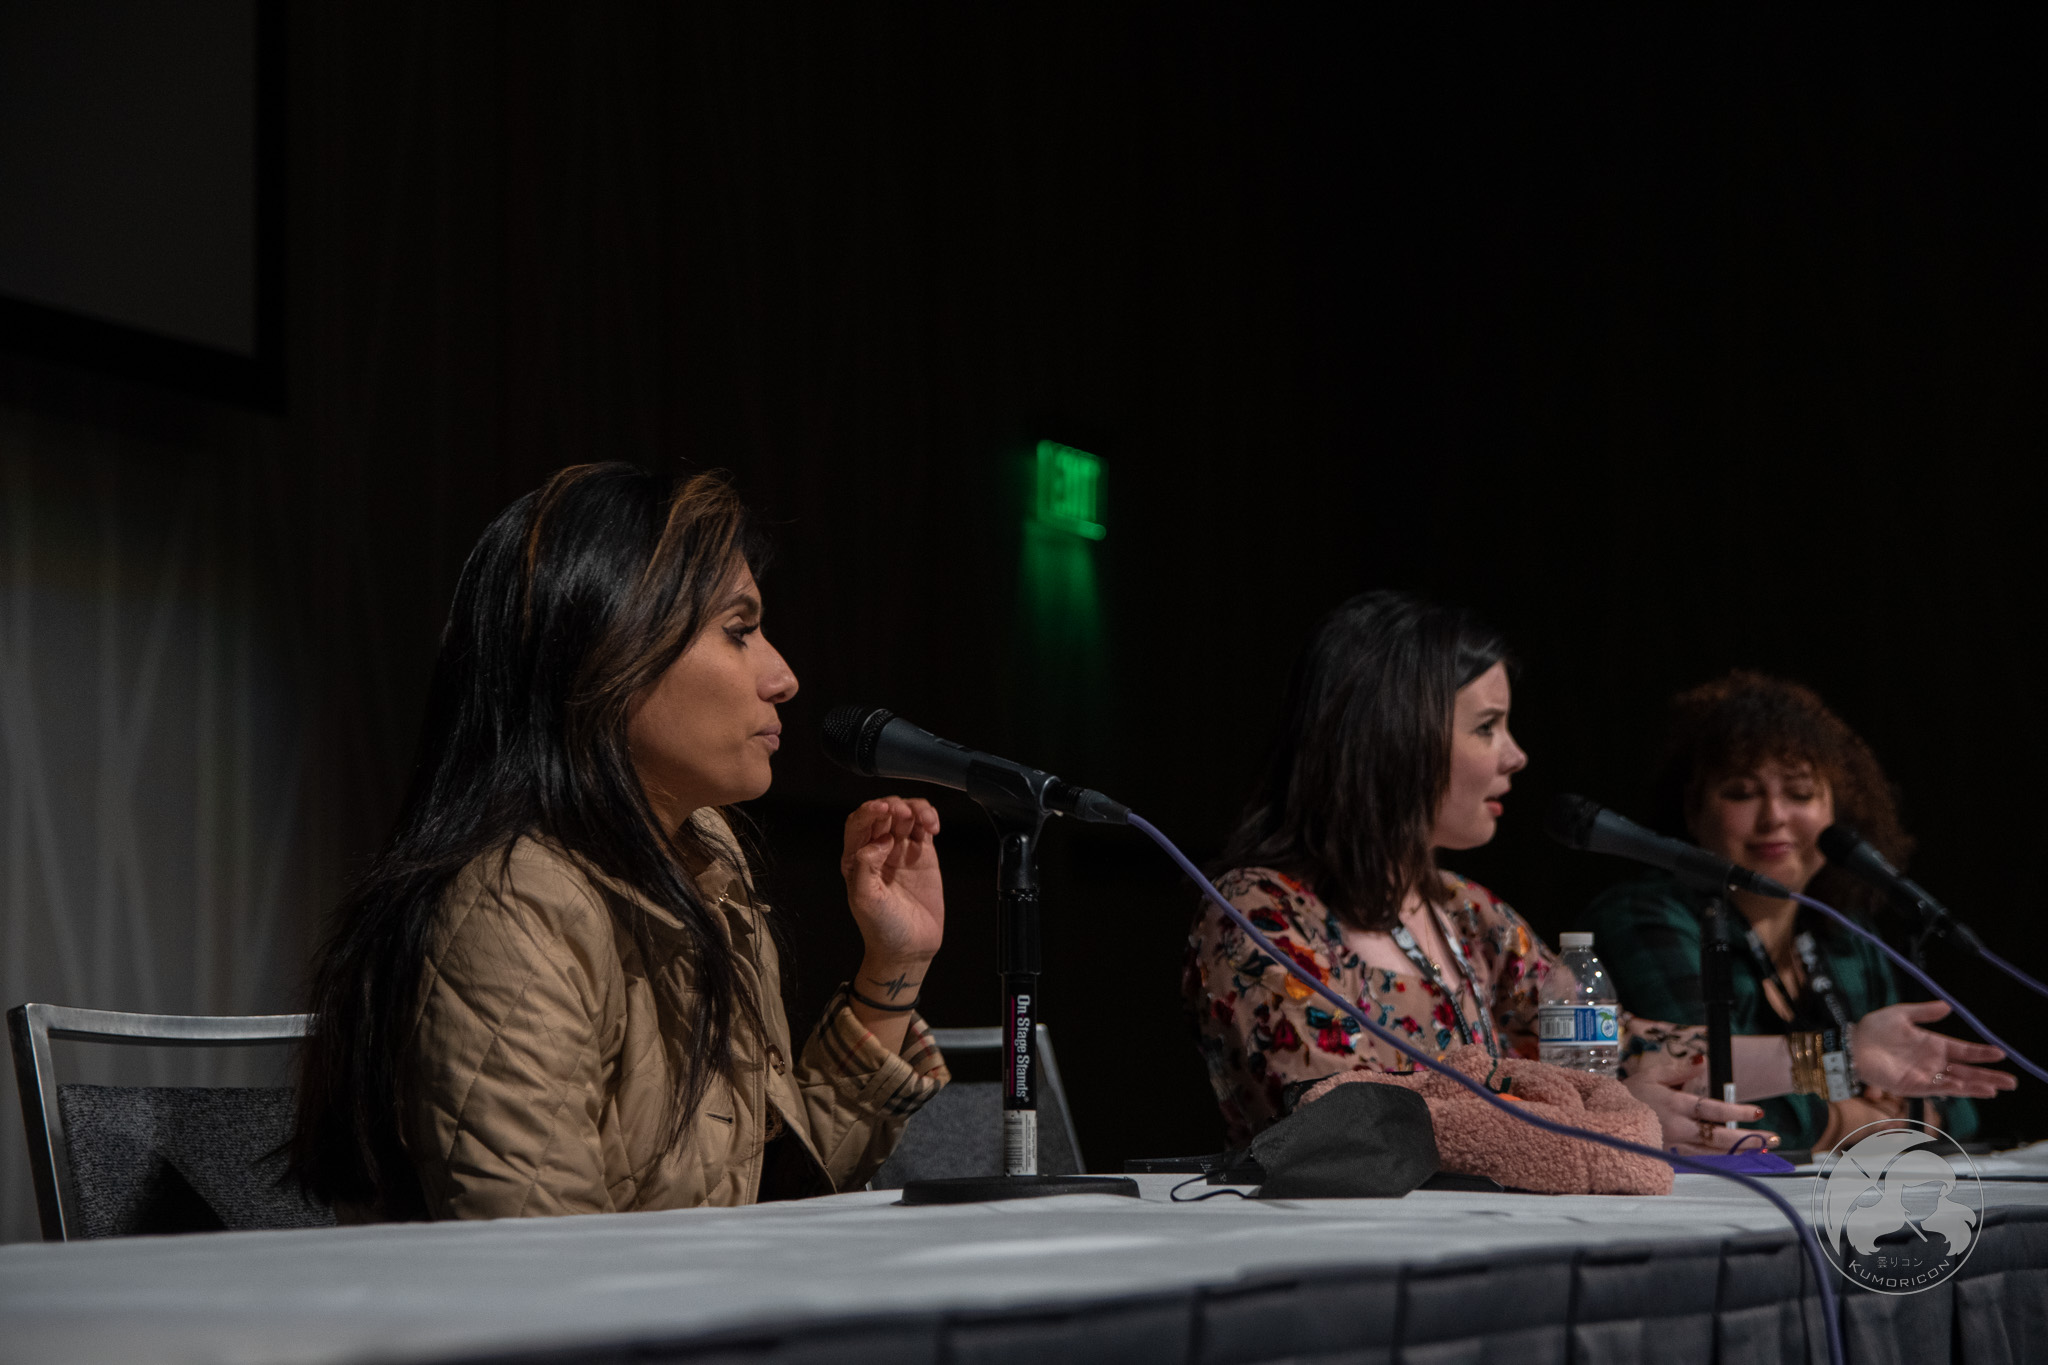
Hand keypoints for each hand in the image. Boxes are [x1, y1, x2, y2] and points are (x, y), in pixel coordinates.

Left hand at [840, 797, 943, 982]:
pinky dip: (929, 819)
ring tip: (924, 820)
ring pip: (906, 815)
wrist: (908, 948)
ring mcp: (901, 851)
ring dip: (914, 809)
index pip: (859, 823)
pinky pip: (924, 827)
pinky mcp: (923, 855)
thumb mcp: (865, 899)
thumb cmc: (881, 928)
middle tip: (905, 815)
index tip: (882, 809)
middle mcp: (877, 850)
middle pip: (883, 813)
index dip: (869, 811)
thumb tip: (879, 840)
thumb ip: (865, 866)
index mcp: (856, 858)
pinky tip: (933, 826)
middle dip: (894, 807)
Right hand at [1618, 1044, 1777, 1155]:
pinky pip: (1700, 1161)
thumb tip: (1703, 1061)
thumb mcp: (1651, 1075)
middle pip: (1718, 1136)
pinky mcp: (1669, 1158)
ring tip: (1763, 1151)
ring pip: (1713, 1152)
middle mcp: (1678, 1128)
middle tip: (1773, 1138)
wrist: (1604, 1119)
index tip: (1758, 1112)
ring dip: (1740, 1152)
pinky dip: (1721, 1162)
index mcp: (1674, 1104)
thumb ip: (1679, 1070)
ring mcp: (1674, 1146)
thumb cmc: (1628, 1094)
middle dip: (1748, 1138)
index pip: (1712, 1108)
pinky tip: (1737, 1162)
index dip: (1737, 1111)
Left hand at [1851, 1001, 2014, 1099]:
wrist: (1851, 1043)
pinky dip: (1949, 1088)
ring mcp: (1922, 1075)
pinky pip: (1934, 1088)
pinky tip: (1964, 1087)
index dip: (1981, 1053)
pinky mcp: (1910, 1086)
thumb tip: (1947, 1006)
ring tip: (1995, 1089)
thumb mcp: (1901, 1014)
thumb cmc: (1873, 1029)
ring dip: (1975, 1086)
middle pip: (1966, 1072)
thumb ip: (1924, 1012)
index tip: (2000, 1053)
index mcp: (1931, 1045)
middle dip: (1988, 1076)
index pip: (1963, 1051)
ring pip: (1955, 1083)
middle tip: (2011, 1082)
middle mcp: (1931, 1063)